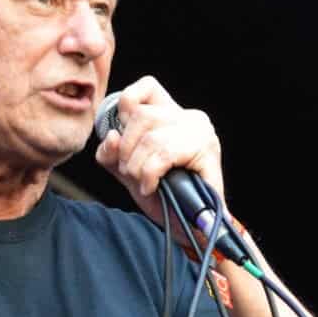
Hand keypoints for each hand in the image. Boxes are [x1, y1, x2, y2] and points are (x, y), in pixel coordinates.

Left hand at [94, 76, 225, 234]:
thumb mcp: (127, 171)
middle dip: (127, 149)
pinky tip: (152, 187)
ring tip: (144, 183)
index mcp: (172, 115)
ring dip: (138, 165)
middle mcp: (189, 117)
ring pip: (151, 136)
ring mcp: (200, 131)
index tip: (123, 140)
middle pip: (140, 116)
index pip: (146, 88)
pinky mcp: (206, 149)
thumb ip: (113, 153)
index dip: (125, 108)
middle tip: (132, 173)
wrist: (188, 228)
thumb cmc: (163, 197)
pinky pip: (163, 154)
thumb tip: (111, 137)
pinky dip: (150, 173)